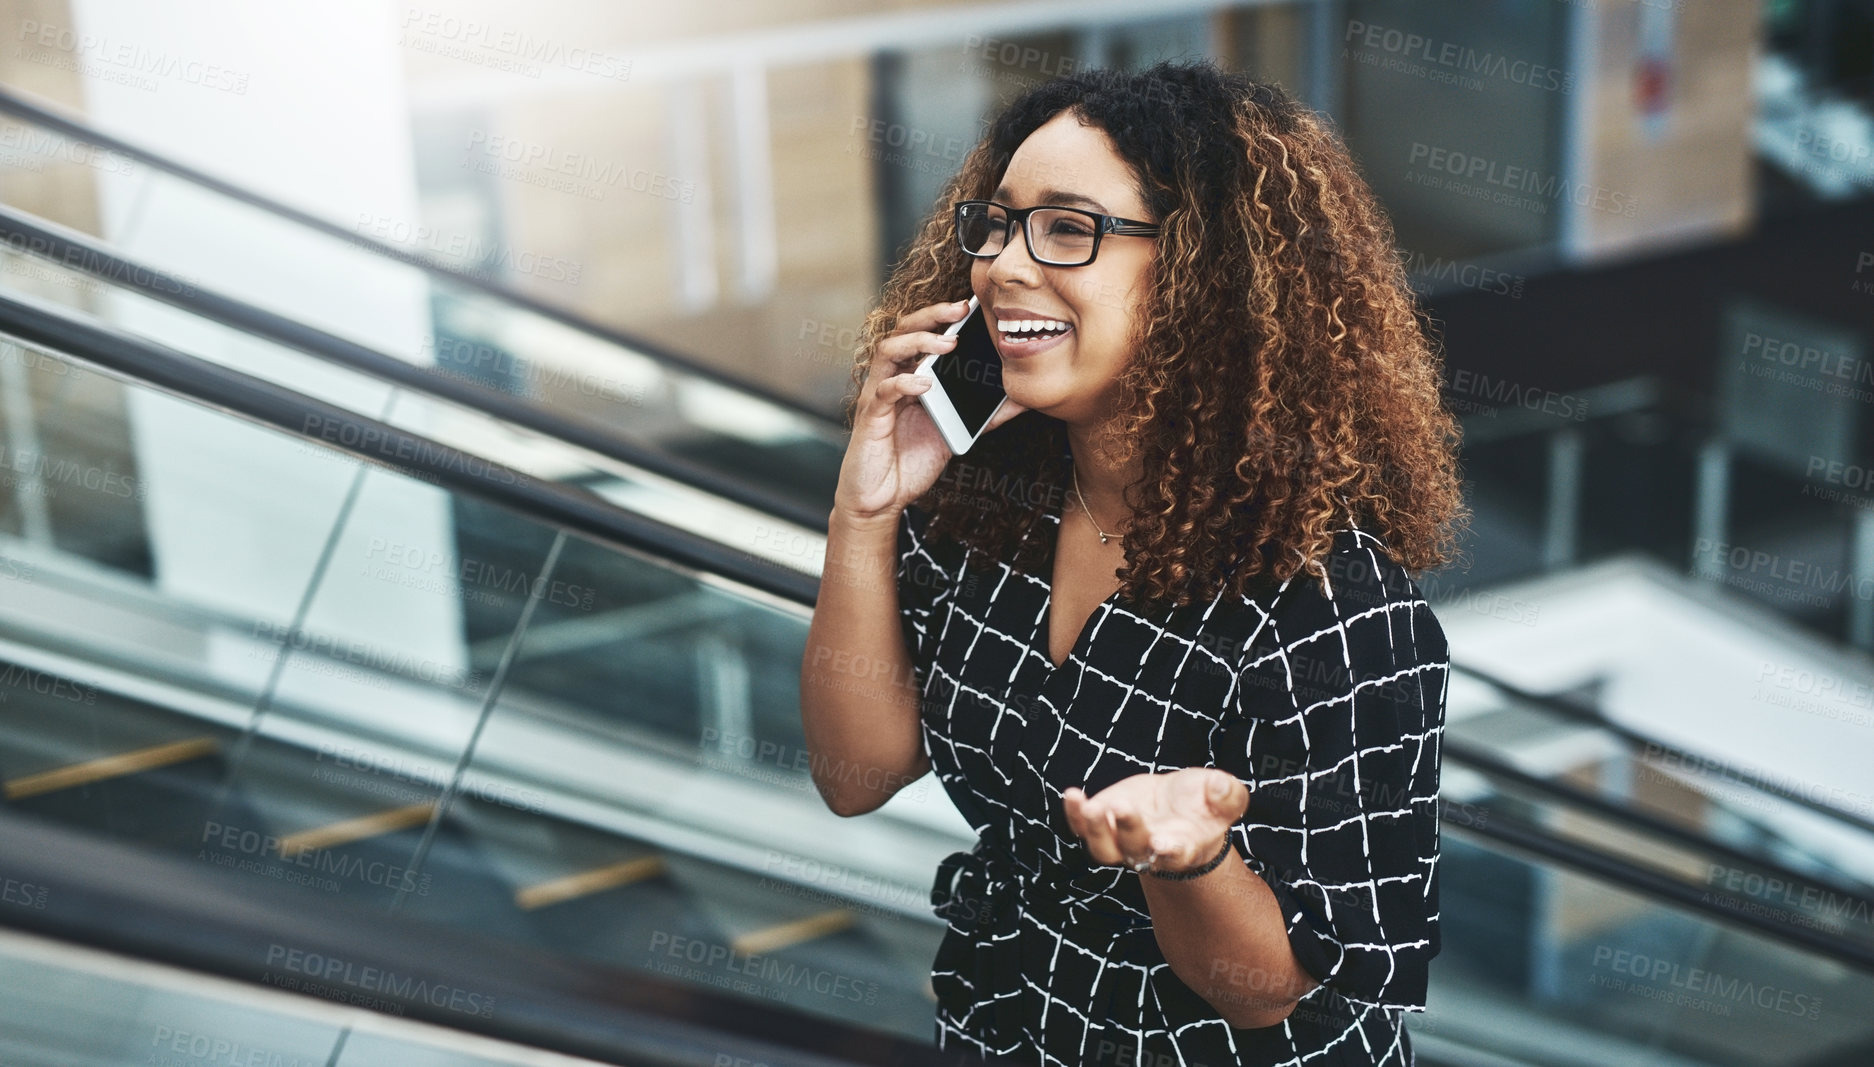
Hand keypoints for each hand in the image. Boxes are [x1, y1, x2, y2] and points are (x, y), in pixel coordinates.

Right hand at [833, 297, 1029, 522]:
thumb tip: (1024, 399)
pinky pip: (884, 392)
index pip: (923, 334)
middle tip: (958, 310)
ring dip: (917, 342)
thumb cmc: (912, 460)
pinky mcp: (871, 417)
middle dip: (931, 316)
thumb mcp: (957, 432)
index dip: (943, 316)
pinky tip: (924, 385)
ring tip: (946, 343)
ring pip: (888, 352)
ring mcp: (879, 395)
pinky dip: (904, 384)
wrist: (880, 498)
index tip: (972, 307)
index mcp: (911, 375)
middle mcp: (893, 378)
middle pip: (903, 331)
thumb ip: (986, 414)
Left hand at [1063, 768, 1249, 874]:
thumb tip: (1221, 787)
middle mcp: (1150, 850)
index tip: (1162, 843)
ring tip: (1088, 806)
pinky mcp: (1104, 822)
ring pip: (1104, 848)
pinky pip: (1083, 826)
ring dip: (1095, 829)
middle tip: (1123, 806)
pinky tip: (1071, 795)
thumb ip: (1228, 795)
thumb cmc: (1205, 805)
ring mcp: (1122, 839)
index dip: (1169, 851)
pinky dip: (1074, 815)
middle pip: (1135, 848)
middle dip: (1128, 828)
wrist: (1178, 807)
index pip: (1176, 854)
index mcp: (1184, 846)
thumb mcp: (1225, 796)